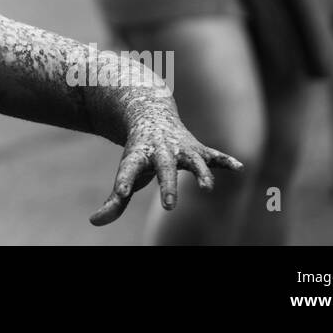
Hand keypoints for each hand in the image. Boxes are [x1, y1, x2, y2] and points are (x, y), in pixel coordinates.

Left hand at [89, 97, 241, 225]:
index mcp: (138, 155)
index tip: (119, 193)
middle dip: (168, 186)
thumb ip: (114, 200)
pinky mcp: (199, 149)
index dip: (123, 182)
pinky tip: (239, 168)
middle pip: (165, 169)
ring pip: (194, 161)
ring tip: (207, 189)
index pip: (128, 170)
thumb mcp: (127, 171)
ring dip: (201, 174)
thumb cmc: (138, 152)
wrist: (150, 111)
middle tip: (168, 205)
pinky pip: (214, 156)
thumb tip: (94, 222)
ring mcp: (182, 149)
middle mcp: (161, 151)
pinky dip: (226, 161)